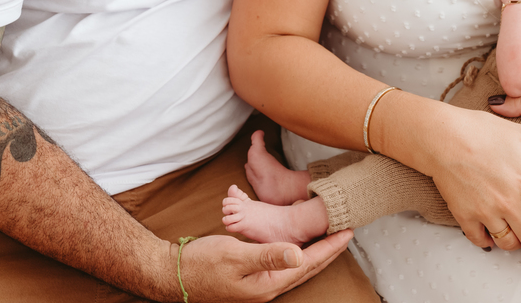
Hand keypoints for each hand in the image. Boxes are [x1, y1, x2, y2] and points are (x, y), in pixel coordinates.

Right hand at [174, 231, 353, 302]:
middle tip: (347, 233)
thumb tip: (299, 253)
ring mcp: (258, 287)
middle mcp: (267, 288)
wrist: (172, 274)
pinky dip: (296, 255)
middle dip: (329, 251)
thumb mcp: (235, 254)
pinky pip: (282, 267)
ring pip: (296, 269)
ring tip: (330, 239)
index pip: (308, 263)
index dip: (330, 247)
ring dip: (315, 254)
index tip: (348, 231)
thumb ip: (268, 254)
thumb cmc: (201, 264)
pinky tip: (297, 247)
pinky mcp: (249, 280)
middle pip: (307, 269)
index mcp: (268, 284)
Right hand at [418, 106, 520, 252]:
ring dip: (516, 240)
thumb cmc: (480, 131)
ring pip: (509, 244)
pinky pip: (481, 240)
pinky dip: (488, 240)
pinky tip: (490, 229)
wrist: (442, 137)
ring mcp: (486, 213)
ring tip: (516, 228)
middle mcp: (509, 204)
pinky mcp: (465, 216)